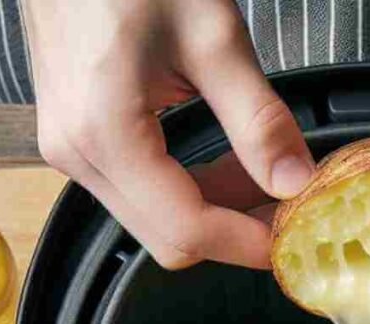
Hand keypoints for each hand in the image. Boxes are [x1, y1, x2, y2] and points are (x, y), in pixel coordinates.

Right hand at [23, 0, 314, 269]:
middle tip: (290, 213)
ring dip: (217, 212)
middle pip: (170, 239)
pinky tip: (229, 165)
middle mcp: (78, 153)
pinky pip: (143, 192)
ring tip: (268, 182)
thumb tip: (296, 181)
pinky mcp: (80, 138)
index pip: (188, 229)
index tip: (293, 241)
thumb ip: (258, 119)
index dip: (248, 244)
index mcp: (104, 132)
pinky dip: (192, 189)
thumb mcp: (210, 34)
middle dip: (235, 234)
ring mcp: (72, 148)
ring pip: (157, 221)